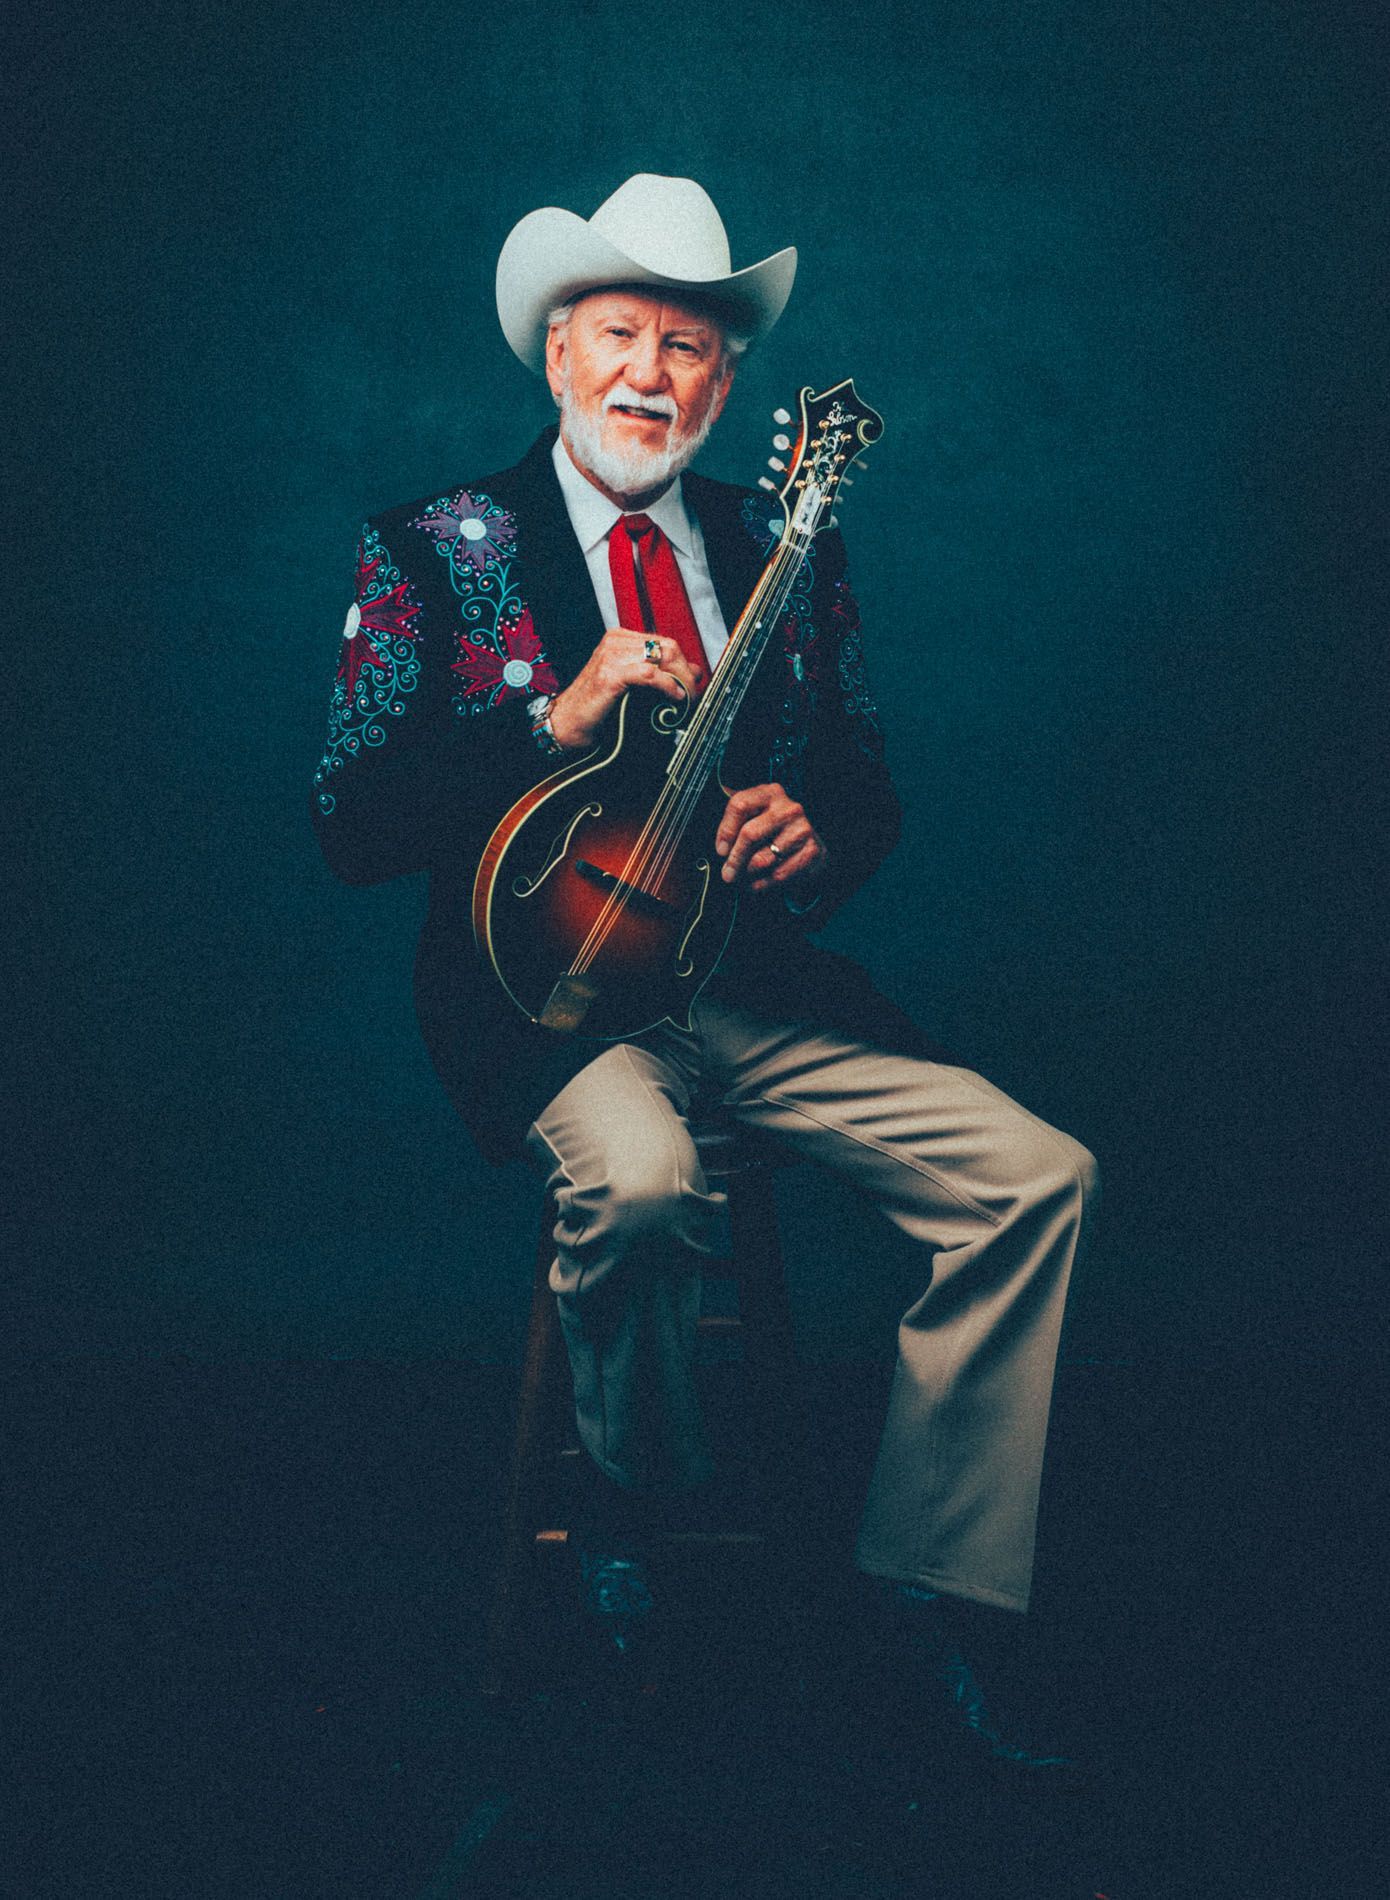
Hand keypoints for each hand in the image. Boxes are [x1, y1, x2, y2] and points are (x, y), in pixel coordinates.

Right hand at [547, 628, 700, 750]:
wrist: (568, 724)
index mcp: (619, 640)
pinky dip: (667, 685)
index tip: (694, 684)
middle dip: (686, 671)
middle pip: (667, 647)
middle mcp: (615, 642)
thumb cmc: (597, 707)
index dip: (684, 664)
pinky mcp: (610, 675)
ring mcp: (611, 656)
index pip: (664, 642)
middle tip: (694, 694)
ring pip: (662, 657)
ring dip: (681, 680)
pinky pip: (650, 674)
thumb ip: (659, 674)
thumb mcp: (633, 685)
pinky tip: (674, 697)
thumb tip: (695, 672)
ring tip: (687, 699)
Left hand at [715, 784, 827, 894]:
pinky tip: (756, 884)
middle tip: (727, 875)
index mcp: (770, 793)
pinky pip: (777, 874)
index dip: (725, 831)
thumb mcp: (756, 816)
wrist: (809, 846)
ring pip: (761, 859)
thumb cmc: (773, 831)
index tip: (721, 850)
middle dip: (734, 859)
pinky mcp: (811, 851)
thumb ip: (736, 820)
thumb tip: (720, 847)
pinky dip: (762, 884)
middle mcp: (788, 808)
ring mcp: (802, 829)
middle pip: (750, 834)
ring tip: (741, 879)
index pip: (739, 805)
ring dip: (746, 874)